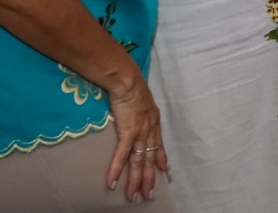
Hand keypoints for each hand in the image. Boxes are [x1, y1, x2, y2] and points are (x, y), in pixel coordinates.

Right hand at [105, 71, 168, 201]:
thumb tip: (140, 114)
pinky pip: (122, 155)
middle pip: (149, 159)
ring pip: (138, 162)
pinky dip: (116, 170)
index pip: (158, 145)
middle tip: (149, 195)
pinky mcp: (128, 132)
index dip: (161, 159)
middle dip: (149, 179)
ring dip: (135, 181)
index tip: (164, 171)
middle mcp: (150, 130)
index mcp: (154, 122)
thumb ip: (143, 112)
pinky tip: (112, 183)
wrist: (127, 81)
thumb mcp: (143, 102)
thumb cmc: (132, 87)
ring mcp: (140, 132)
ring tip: (133, 197)